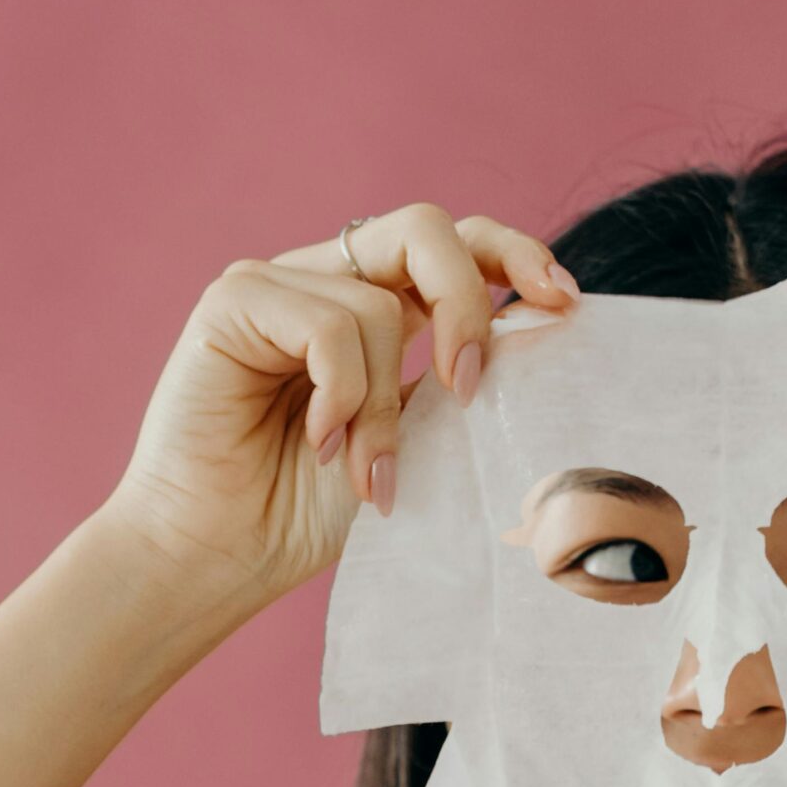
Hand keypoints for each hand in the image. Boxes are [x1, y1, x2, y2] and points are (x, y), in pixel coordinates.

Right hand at [102, 203, 579, 606]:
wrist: (220, 557)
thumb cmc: (312, 513)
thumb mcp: (418, 445)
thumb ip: (460, 387)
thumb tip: (541, 343)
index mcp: (381, 307)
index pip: (461, 244)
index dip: (517, 256)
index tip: (565, 303)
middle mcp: (329, 281)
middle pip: (427, 229)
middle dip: (467, 303)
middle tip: (469, 389)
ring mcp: (278, 285)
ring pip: (378, 304)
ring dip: (385, 406)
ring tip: (365, 473)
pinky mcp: (233, 301)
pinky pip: (328, 326)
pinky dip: (341, 396)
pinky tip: (320, 445)